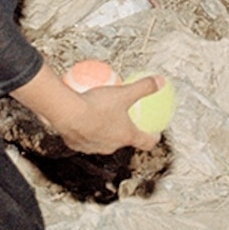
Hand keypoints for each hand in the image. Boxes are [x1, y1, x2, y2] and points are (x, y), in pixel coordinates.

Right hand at [19, 65, 166, 153]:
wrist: (67, 114)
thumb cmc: (97, 105)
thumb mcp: (124, 92)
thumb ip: (144, 87)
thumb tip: (160, 82)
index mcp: (126, 136)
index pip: (146, 142)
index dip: (152, 137)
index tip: (155, 133)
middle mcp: (112, 146)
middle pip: (124, 141)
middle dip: (127, 133)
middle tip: (127, 120)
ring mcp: (94, 147)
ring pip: (104, 141)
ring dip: (107, 132)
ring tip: (104, 117)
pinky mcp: (77, 145)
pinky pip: (86, 138)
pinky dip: (88, 131)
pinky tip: (84, 118)